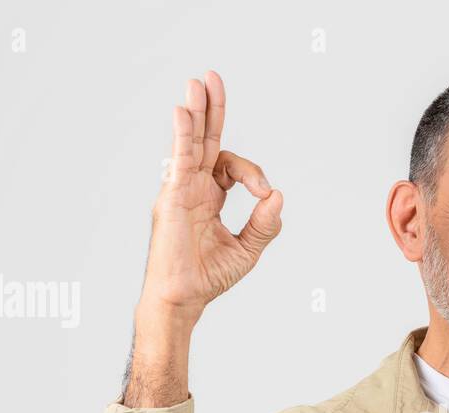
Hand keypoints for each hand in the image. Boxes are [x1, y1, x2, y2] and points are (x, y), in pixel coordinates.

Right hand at [124, 71, 282, 406]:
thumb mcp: (248, 249)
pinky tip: (183, 112)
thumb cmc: (208, 277)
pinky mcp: (171, 197)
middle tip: (212, 78)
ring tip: (198, 83)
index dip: (253, 173)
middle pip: (203, 140)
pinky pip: (177, 160)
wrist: (184, 298)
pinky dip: (181, 136)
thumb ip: (265, 223)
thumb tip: (277, 194)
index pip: (231, 166)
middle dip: (210, 110)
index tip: (264, 193)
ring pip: (188, 143)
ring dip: (194, 113)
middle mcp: (192, 187)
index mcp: (209, 196)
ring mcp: (179, 190)